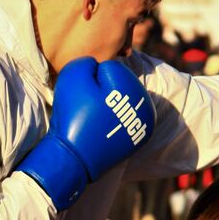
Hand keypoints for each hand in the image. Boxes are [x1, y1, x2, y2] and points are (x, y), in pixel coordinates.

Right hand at [16, 58, 154, 209]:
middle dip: (103, 90)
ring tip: (93, 118)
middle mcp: (146, 106)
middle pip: (119, 85)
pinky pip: (122, 120)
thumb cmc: (72, 114)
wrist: (73, 158)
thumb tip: (97, 66)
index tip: (84, 95)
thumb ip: (88, 61)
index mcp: (134, 88)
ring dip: (109, 105)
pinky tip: (100, 128)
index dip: (91, 78)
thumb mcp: (73, 76)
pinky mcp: (137, 140)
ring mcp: (144, 125)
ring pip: (122, 102)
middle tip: (87, 107)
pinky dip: (112, 120)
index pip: (110, 68)